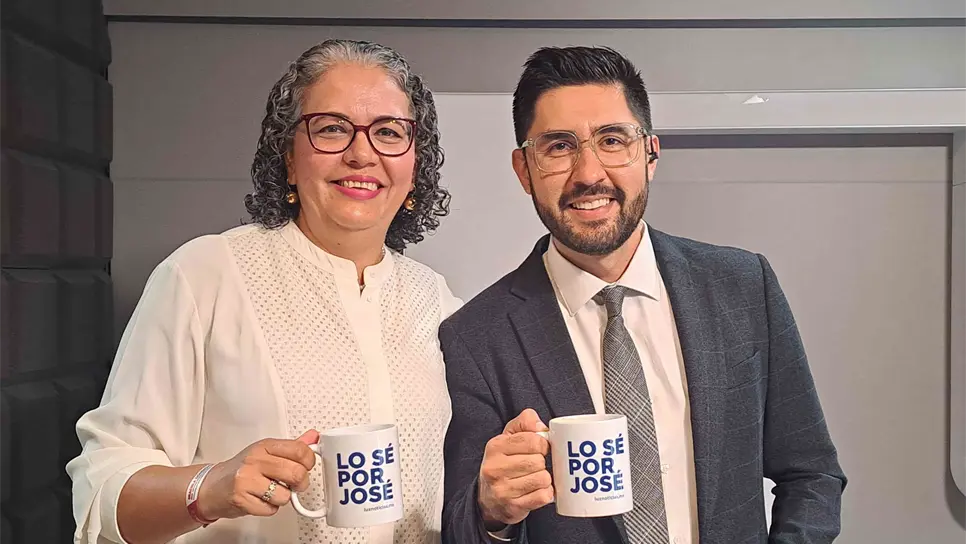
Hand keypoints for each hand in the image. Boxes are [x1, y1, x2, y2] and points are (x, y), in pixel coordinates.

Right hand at [196, 430, 318, 520]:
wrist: (212, 487)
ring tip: (271, 492)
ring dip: (283, 498)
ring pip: (286, 495)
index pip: (300, 450)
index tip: (305, 466)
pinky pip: (271, 509)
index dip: (309, 462)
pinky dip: (269, 508)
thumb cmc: (242, 469)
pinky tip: (260, 500)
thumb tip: (314, 437)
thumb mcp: (266, 452)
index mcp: (265, 446)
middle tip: (293, 484)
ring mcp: (247, 479)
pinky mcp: (241, 499)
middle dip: (300, 484)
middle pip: (296, 473)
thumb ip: (292, 447)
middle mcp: (255, 460)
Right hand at [478, 409, 553, 526]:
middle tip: (535, 465)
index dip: (543, 444)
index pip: (533, 440)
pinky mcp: (512, 507)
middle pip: (538, 461)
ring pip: (543, 479)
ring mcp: (503, 490)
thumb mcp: (508, 437)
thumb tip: (541, 426)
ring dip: (544, 479)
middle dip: (542, 463)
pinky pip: (543, 496)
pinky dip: (545, 493)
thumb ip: (525, 422)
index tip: (540, 448)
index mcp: (495, 447)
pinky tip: (536, 491)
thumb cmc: (503, 462)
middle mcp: (495, 468)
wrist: (487, 498)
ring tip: (534, 478)